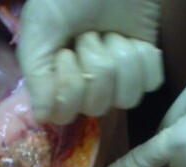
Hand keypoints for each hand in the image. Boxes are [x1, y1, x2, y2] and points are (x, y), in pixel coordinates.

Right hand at [16, 0, 162, 123]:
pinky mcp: (144, 69)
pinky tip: (131, 38)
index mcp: (55, 84)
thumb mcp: (39, 31)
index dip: (68, 86)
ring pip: (124, 97)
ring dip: (119, 58)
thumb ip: (36, 77)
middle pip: (96, 105)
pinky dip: (143, 57)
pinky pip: (148, 84)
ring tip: (111, 34)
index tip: (64, 53)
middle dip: (95, 62)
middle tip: (89, 35)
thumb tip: (42, 117)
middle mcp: (85, 89)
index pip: (64, 113)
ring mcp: (116, 82)